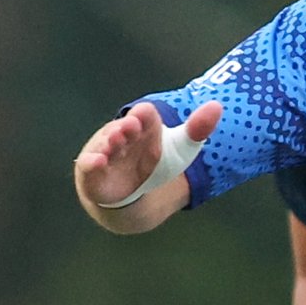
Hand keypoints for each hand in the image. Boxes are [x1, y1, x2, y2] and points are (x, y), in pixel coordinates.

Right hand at [73, 101, 219, 223]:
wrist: (133, 199)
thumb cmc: (154, 166)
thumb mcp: (181, 149)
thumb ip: (197, 129)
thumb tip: (218, 106)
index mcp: (142, 127)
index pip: (144, 116)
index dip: (144, 115)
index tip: (146, 114)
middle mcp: (121, 137)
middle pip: (122, 128)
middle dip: (126, 127)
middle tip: (131, 126)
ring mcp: (105, 155)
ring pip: (104, 145)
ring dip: (110, 142)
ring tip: (116, 140)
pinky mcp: (93, 174)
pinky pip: (88, 167)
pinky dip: (91, 164)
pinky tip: (98, 162)